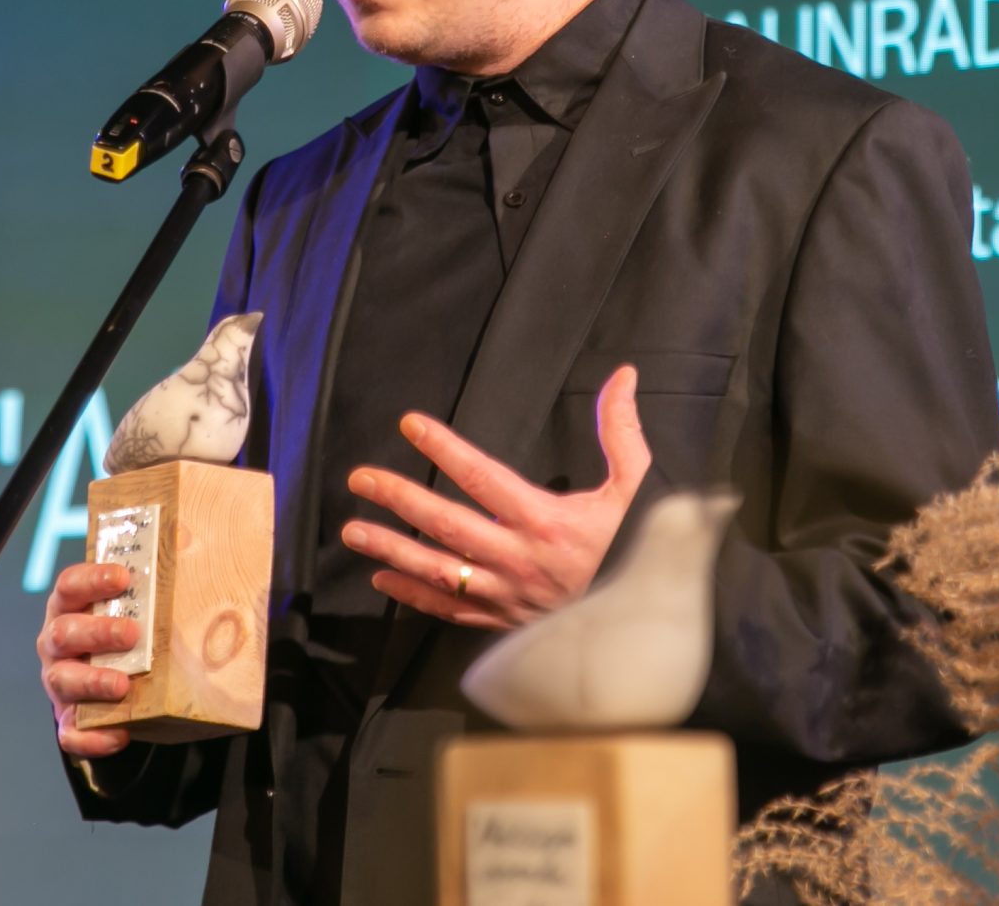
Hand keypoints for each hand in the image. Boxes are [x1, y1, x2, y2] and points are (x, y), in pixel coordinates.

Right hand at [37, 560, 140, 757]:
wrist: (118, 686)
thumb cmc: (129, 637)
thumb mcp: (137, 609)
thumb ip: (156, 589)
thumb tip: (196, 549)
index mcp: (70, 608)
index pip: (69, 585)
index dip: (91, 578)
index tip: (123, 577)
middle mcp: (57, 643)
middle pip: (63, 632)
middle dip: (97, 632)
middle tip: (132, 633)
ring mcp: (59, 681)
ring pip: (62, 679)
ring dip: (93, 681)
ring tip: (122, 685)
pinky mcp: (68, 718)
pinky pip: (71, 732)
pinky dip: (93, 736)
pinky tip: (120, 733)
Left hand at [342, 363, 651, 629]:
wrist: (646, 622)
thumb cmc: (637, 547)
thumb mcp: (638, 487)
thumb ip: (623, 432)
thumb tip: (623, 376)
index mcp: (545, 522)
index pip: (481, 477)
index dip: (443, 448)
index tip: (410, 424)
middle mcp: (517, 560)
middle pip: (446, 525)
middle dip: (399, 498)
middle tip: (360, 477)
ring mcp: (505, 595)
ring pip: (437, 571)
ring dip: (390, 549)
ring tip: (352, 529)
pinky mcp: (502, 622)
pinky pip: (448, 610)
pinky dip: (412, 596)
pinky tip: (382, 579)